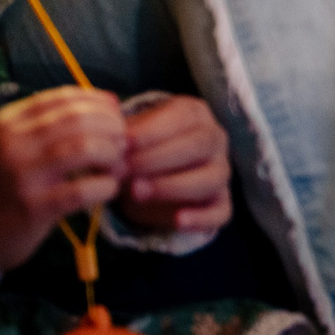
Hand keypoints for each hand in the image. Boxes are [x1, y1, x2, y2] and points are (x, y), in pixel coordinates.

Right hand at [0, 87, 125, 270]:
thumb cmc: (8, 181)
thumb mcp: (17, 143)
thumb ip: (54, 122)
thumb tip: (110, 101)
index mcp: (10, 122)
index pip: (64, 98)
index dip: (99, 102)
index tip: (115, 114)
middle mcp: (13, 143)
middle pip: (79, 119)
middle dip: (111, 127)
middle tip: (122, 142)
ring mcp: (22, 175)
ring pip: (84, 148)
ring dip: (111, 154)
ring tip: (116, 165)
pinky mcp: (34, 207)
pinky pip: (82, 189)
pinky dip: (105, 186)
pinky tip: (108, 188)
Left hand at [114, 93, 232, 235]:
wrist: (149, 175)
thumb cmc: (141, 147)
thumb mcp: (132, 134)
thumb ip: (125, 136)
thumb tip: (112, 142)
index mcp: (195, 114)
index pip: (182, 117)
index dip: (151, 132)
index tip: (121, 145)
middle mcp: (215, 139)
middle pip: (199, 145)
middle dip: (158, 159)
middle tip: (124, 171)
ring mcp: (221, 171)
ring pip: (212, 178)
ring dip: (174, 187)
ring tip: (137, 193)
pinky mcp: (222, 202)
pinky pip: (221, 211)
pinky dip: (202, 218)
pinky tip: (178, 221)